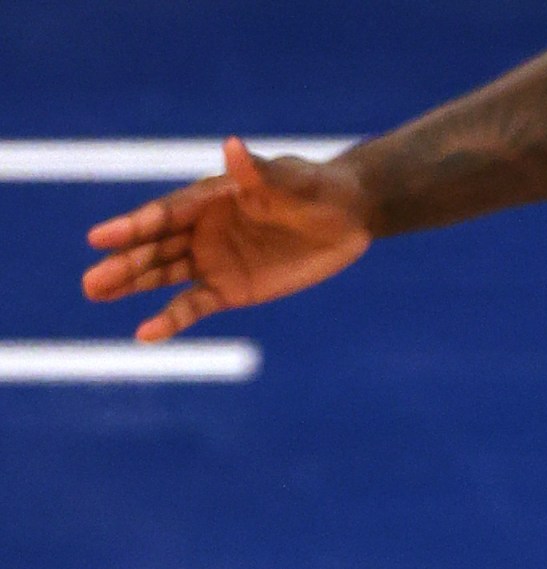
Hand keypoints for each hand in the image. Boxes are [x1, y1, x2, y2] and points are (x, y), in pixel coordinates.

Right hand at [83, 137, 371, 341]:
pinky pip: (194, 305)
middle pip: (155, 248)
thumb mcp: (293, 181)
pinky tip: (144, 334)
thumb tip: (232, 147)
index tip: (99, 238)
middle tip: (90, 283)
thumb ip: (260, 173)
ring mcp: (213, 259)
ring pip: (164, 274)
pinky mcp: (231, 289)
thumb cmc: (317, 188)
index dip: (133, 226)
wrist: (346, 216)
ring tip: (94, 293)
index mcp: (209, 197)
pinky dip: (171, 319)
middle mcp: (202, 229)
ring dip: (132, 285)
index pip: (165, 214)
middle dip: (124, 264)